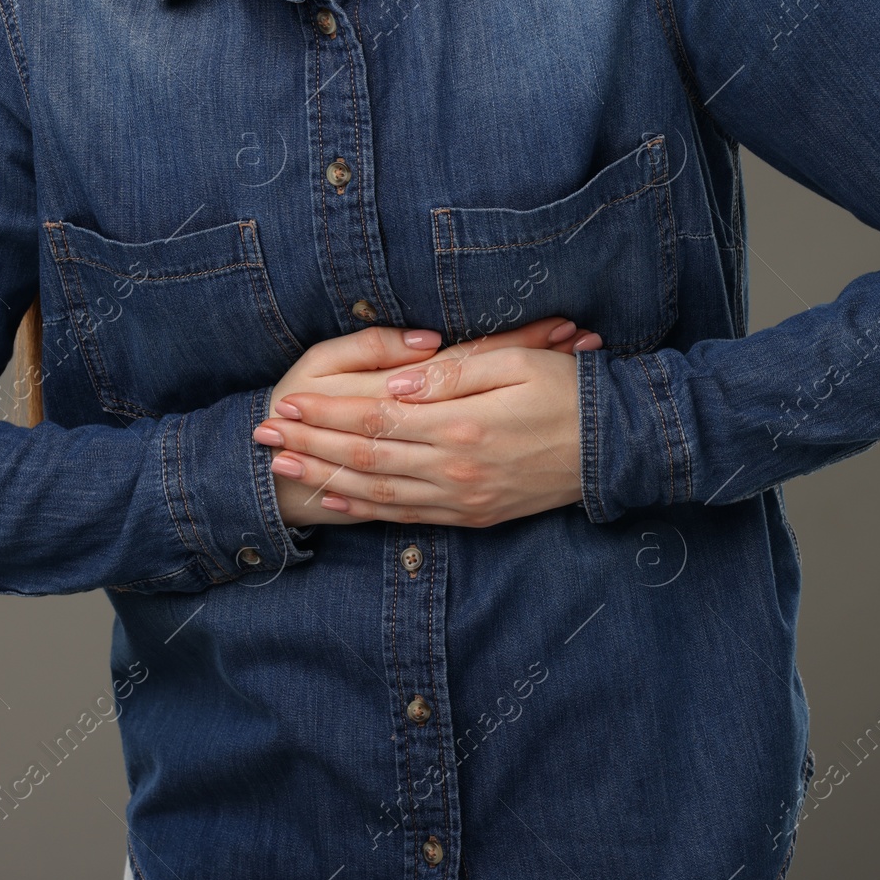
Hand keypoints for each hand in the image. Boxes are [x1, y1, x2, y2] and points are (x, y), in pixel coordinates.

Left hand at [261, 318, 598, 527]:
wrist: (614, 449)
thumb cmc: (568, 392)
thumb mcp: (516, 363)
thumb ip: (452, 374)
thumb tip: (396, 386)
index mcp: (462, 425)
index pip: (376, 419)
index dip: (327, 412)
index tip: (288, 401)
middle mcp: (456, 468)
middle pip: (366, 457)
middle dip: (311, 444)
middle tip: (265, 434)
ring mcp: (463, 498)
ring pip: (380, 492)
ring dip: (327, 478)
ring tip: (284, 466)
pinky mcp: (473, 515)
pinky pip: (410, 516)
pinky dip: (369, 509)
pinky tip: (339, 500)